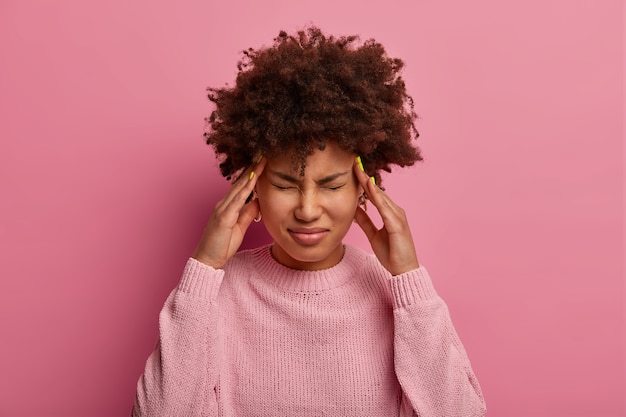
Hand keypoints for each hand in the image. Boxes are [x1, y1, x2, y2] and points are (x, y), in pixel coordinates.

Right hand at [192, 158, 266, 268]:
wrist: (207, 260)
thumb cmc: (221, 246)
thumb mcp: (239, 228)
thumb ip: (247, 214)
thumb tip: (258, 202)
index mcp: (227, 207)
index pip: (241, 187)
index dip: (251, 175)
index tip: (261, 163)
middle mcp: (223, 205)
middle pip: (240, 183)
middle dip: (252, 169)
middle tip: (262, 155)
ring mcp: (222, 210)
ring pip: (239, 188)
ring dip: (250, 174)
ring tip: (260, 162)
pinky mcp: (223, 218)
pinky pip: (237, 201)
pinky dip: (245, 190)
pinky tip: (253, 181)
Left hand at [353, 158, 419, 274]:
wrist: (403, 270)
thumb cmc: (391, 254)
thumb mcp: (374, 235)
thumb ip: (365, 222)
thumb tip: (355, 209)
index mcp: (390, 213)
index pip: (375, 194)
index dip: (364, 183)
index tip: (353, 171)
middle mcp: (396, 211)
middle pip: (378, 192)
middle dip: (365, 178)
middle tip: (354, 164)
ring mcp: (398, 217)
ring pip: (381, 197)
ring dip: (370, 184)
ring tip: (359, 171)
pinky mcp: (397, 225)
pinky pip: (385, 209)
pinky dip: (378, 198)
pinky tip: (370, 189)